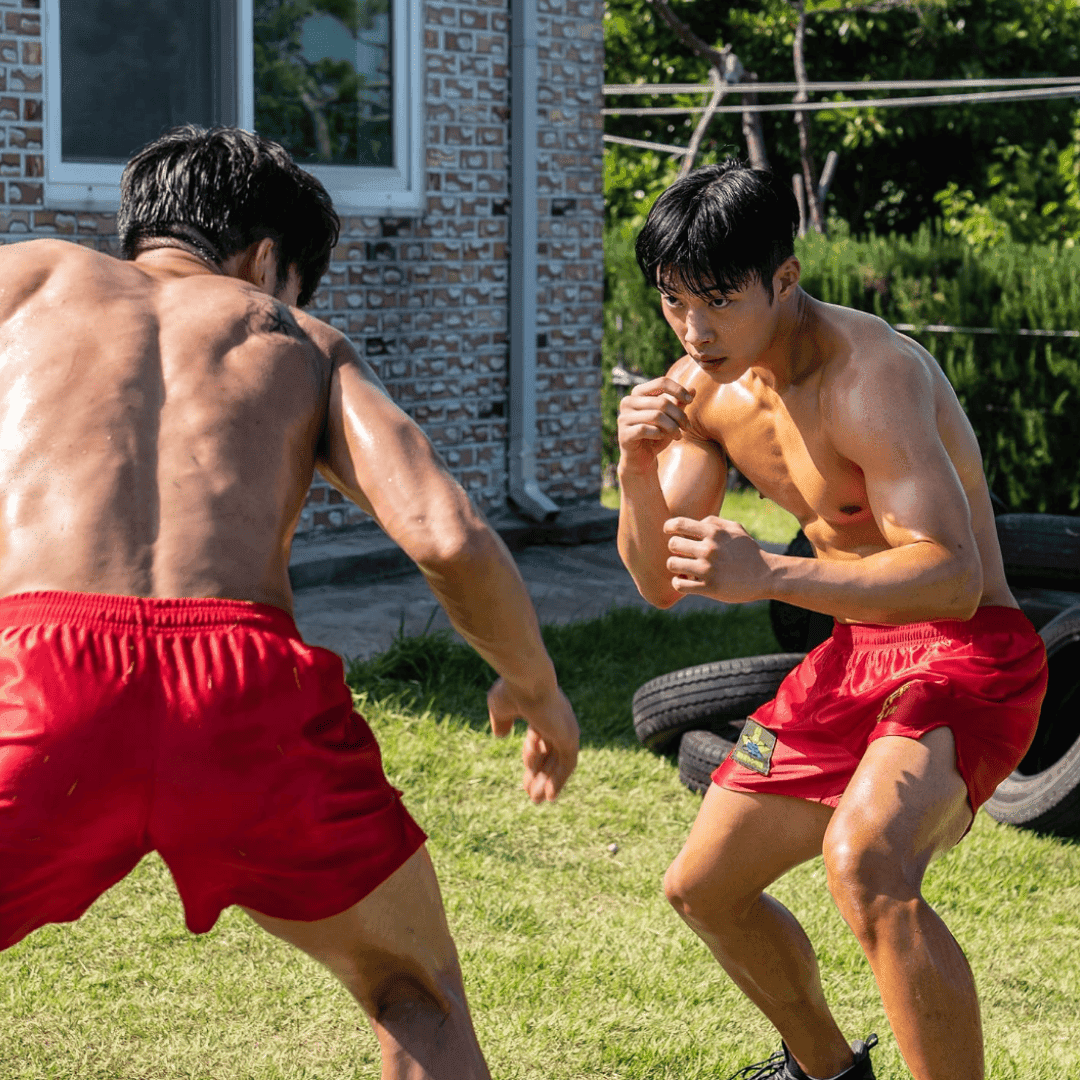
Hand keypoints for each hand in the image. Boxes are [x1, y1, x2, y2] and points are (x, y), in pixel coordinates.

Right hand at [487, 679, 579, 802]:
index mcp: (543, 711)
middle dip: (540, 775)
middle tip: (531, 796)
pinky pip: (568, 764)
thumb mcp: (501, 708)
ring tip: (536, 801)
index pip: (541, 741)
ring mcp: (566, 729)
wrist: (526, 682)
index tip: (524, 781)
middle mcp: (558, 720)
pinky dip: (559, 780)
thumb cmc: (512, 690)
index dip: (532, 761)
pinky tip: (550, 796)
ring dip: (548, 782)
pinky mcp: (570, 737)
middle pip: (551, 754)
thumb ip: (501, 721)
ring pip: (559, 762)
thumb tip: (500, 735)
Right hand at [617, 376, 694, 472]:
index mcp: (638, 393)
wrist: (642, 458)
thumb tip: (693, 389)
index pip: (661, 382)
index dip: (678, 390)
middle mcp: (628, 402)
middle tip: (687, 427)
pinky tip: (664, 438)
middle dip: (679, 415)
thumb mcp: (670, 418)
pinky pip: (645, 429)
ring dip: (672, 427)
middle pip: (661, 402)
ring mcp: (623, 418)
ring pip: (656, 416)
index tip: (690, 400)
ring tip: (678, 435)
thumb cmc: (656, 435)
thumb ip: (678, 403)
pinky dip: (659, 434)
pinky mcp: (623, 434)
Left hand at [663, 515, 773, 603]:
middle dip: (675, 550)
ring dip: (676, 567)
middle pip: (672, 545)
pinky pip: (679, 585)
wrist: (766, 575)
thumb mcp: (735, 529)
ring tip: (683, 569)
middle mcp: (709, 548)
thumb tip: (694, 522)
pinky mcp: (709, 587)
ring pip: (672, 564)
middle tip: (682, 555)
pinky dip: (678, 583)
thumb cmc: (749, 551)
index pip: (678, 524)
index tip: (669, 533)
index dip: (669, 527)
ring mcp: (708, 569)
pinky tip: (686, 582)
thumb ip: (713, 522)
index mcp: (714, 532)